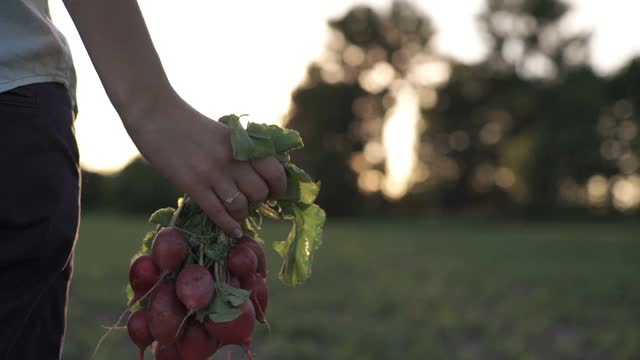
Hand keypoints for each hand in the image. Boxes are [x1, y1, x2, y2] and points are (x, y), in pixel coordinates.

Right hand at [124, 94, 286, 236]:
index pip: (275, 171)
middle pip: (259, 193)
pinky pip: (217, 213)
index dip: (279, 187)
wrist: (155, 114)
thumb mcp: (224, 133)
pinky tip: (234, 231)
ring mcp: (212, 173)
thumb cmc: (190, 124)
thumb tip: (263, 177)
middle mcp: (231, 159)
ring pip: (240, 206)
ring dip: (242, 213)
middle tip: (251, 201)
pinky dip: (228, 226)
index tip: (275, 193)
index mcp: (242, 143)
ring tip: (238, 211)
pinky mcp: (192, 185)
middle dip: (258, 201)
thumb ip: (242, 151)